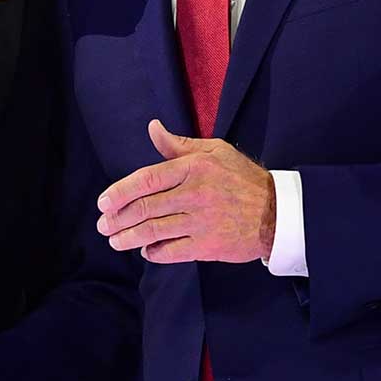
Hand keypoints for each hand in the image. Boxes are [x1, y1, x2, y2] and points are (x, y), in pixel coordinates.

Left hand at [96, 119, 275, 263]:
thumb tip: (152, 128)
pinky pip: (172, 252)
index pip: (147, 179)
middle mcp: (195, 195)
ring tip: (114, 241)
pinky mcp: (208, 247)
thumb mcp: (215, 151)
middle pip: (145, 207)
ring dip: (128, 238)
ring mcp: (201, 222)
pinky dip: (154, 252)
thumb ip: (179, 144)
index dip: (120, 192)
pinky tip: (145, 250)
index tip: (103, 202)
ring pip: (154, 231)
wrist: (278, 212)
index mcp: (194, 168)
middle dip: (118, 218)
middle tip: (103, 225)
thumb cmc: (243, 178)